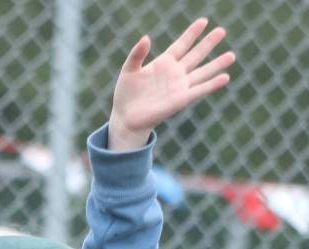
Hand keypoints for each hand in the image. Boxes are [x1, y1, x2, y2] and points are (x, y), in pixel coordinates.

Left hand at [109, 18, 234, 150]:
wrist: (126, 117)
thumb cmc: (126, 94)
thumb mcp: (128, 69)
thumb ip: (137, 54)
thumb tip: (146, 38)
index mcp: (164, 63)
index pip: (181, 44)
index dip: (192, 33)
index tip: (204, 21)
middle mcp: (175, 74)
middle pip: (196, 55)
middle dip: (208, 43)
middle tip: (222, 30)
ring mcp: (179, 87)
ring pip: (202, 72)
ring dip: (217, 64)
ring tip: (232, 55)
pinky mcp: (180, 100)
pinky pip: (199, 90)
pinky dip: (212, 84)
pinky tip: (225, 78)